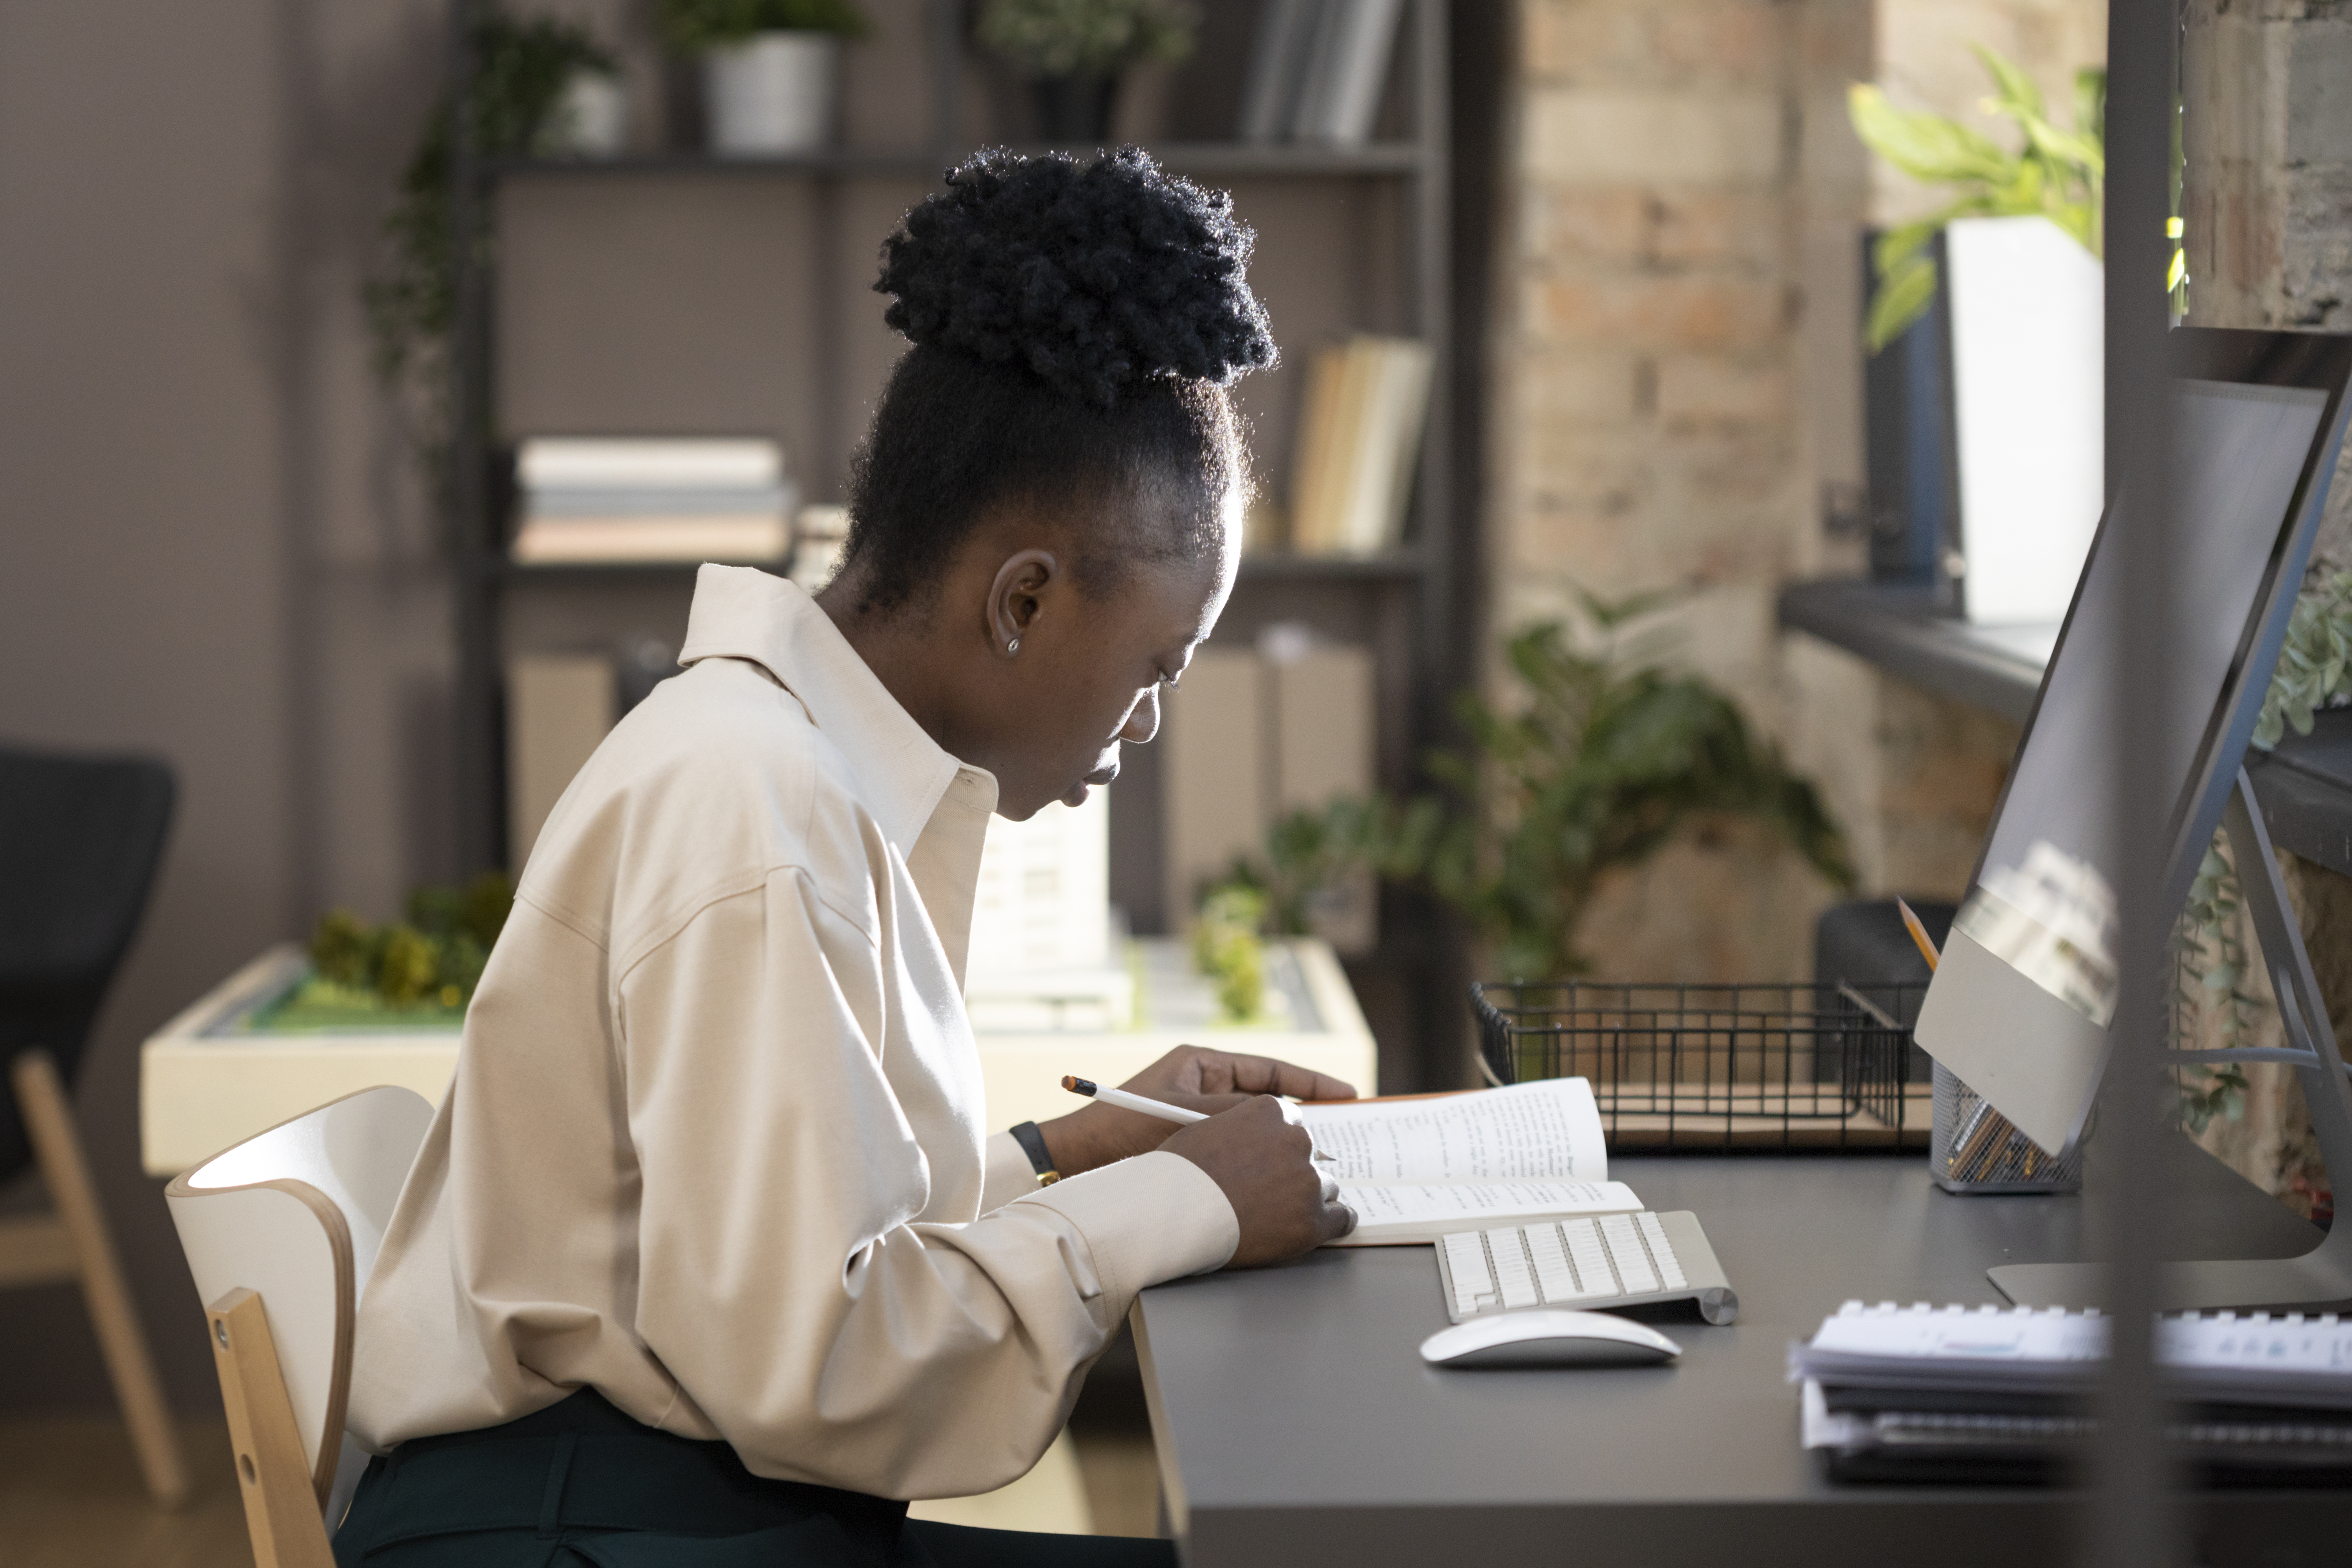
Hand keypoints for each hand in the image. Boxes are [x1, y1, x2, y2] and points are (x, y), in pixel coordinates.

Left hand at [1034, 1045, 1356, 1176]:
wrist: (1079, 1157)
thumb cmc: (1125, 1128)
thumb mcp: (1187, 1115)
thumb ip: (1235, 1116)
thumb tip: (1286, 1123)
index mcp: (1203, 1065)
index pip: (1269, 1069)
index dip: (1310, 1082)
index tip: (1347, 1094)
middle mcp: (1204, 1083)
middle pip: (1267, 1095)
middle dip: (1304, 1111)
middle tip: (1344, 1127)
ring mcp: (1199, 1110)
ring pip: (1254, 1122)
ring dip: (1283, 1137)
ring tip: (1322, 1153)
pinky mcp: (1193, 1138)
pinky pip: (1236, 1142)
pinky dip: (1259, 1152)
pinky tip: (1280, 1170)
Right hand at [1159, 1096, 1356, 1265]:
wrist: (1173, 1216)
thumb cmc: (1180, 1174)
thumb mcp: (1208, 1129)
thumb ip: (1242, 1128)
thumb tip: (1254, 1141)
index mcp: (1272, 1112)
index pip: (1293, 1123)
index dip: (1280, 1144)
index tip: (1272, 1158)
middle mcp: (1297, 1141)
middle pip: (1309, 1155)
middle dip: (1293, 1170)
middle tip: (1268, 1189)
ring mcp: (1307, 1182)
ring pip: (1324, 1186)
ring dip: (1306, 1197)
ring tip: (1279, 1213)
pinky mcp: (1311, 1221)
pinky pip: (1342, 1218)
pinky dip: (1334, 1222)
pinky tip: (1322, 1225)